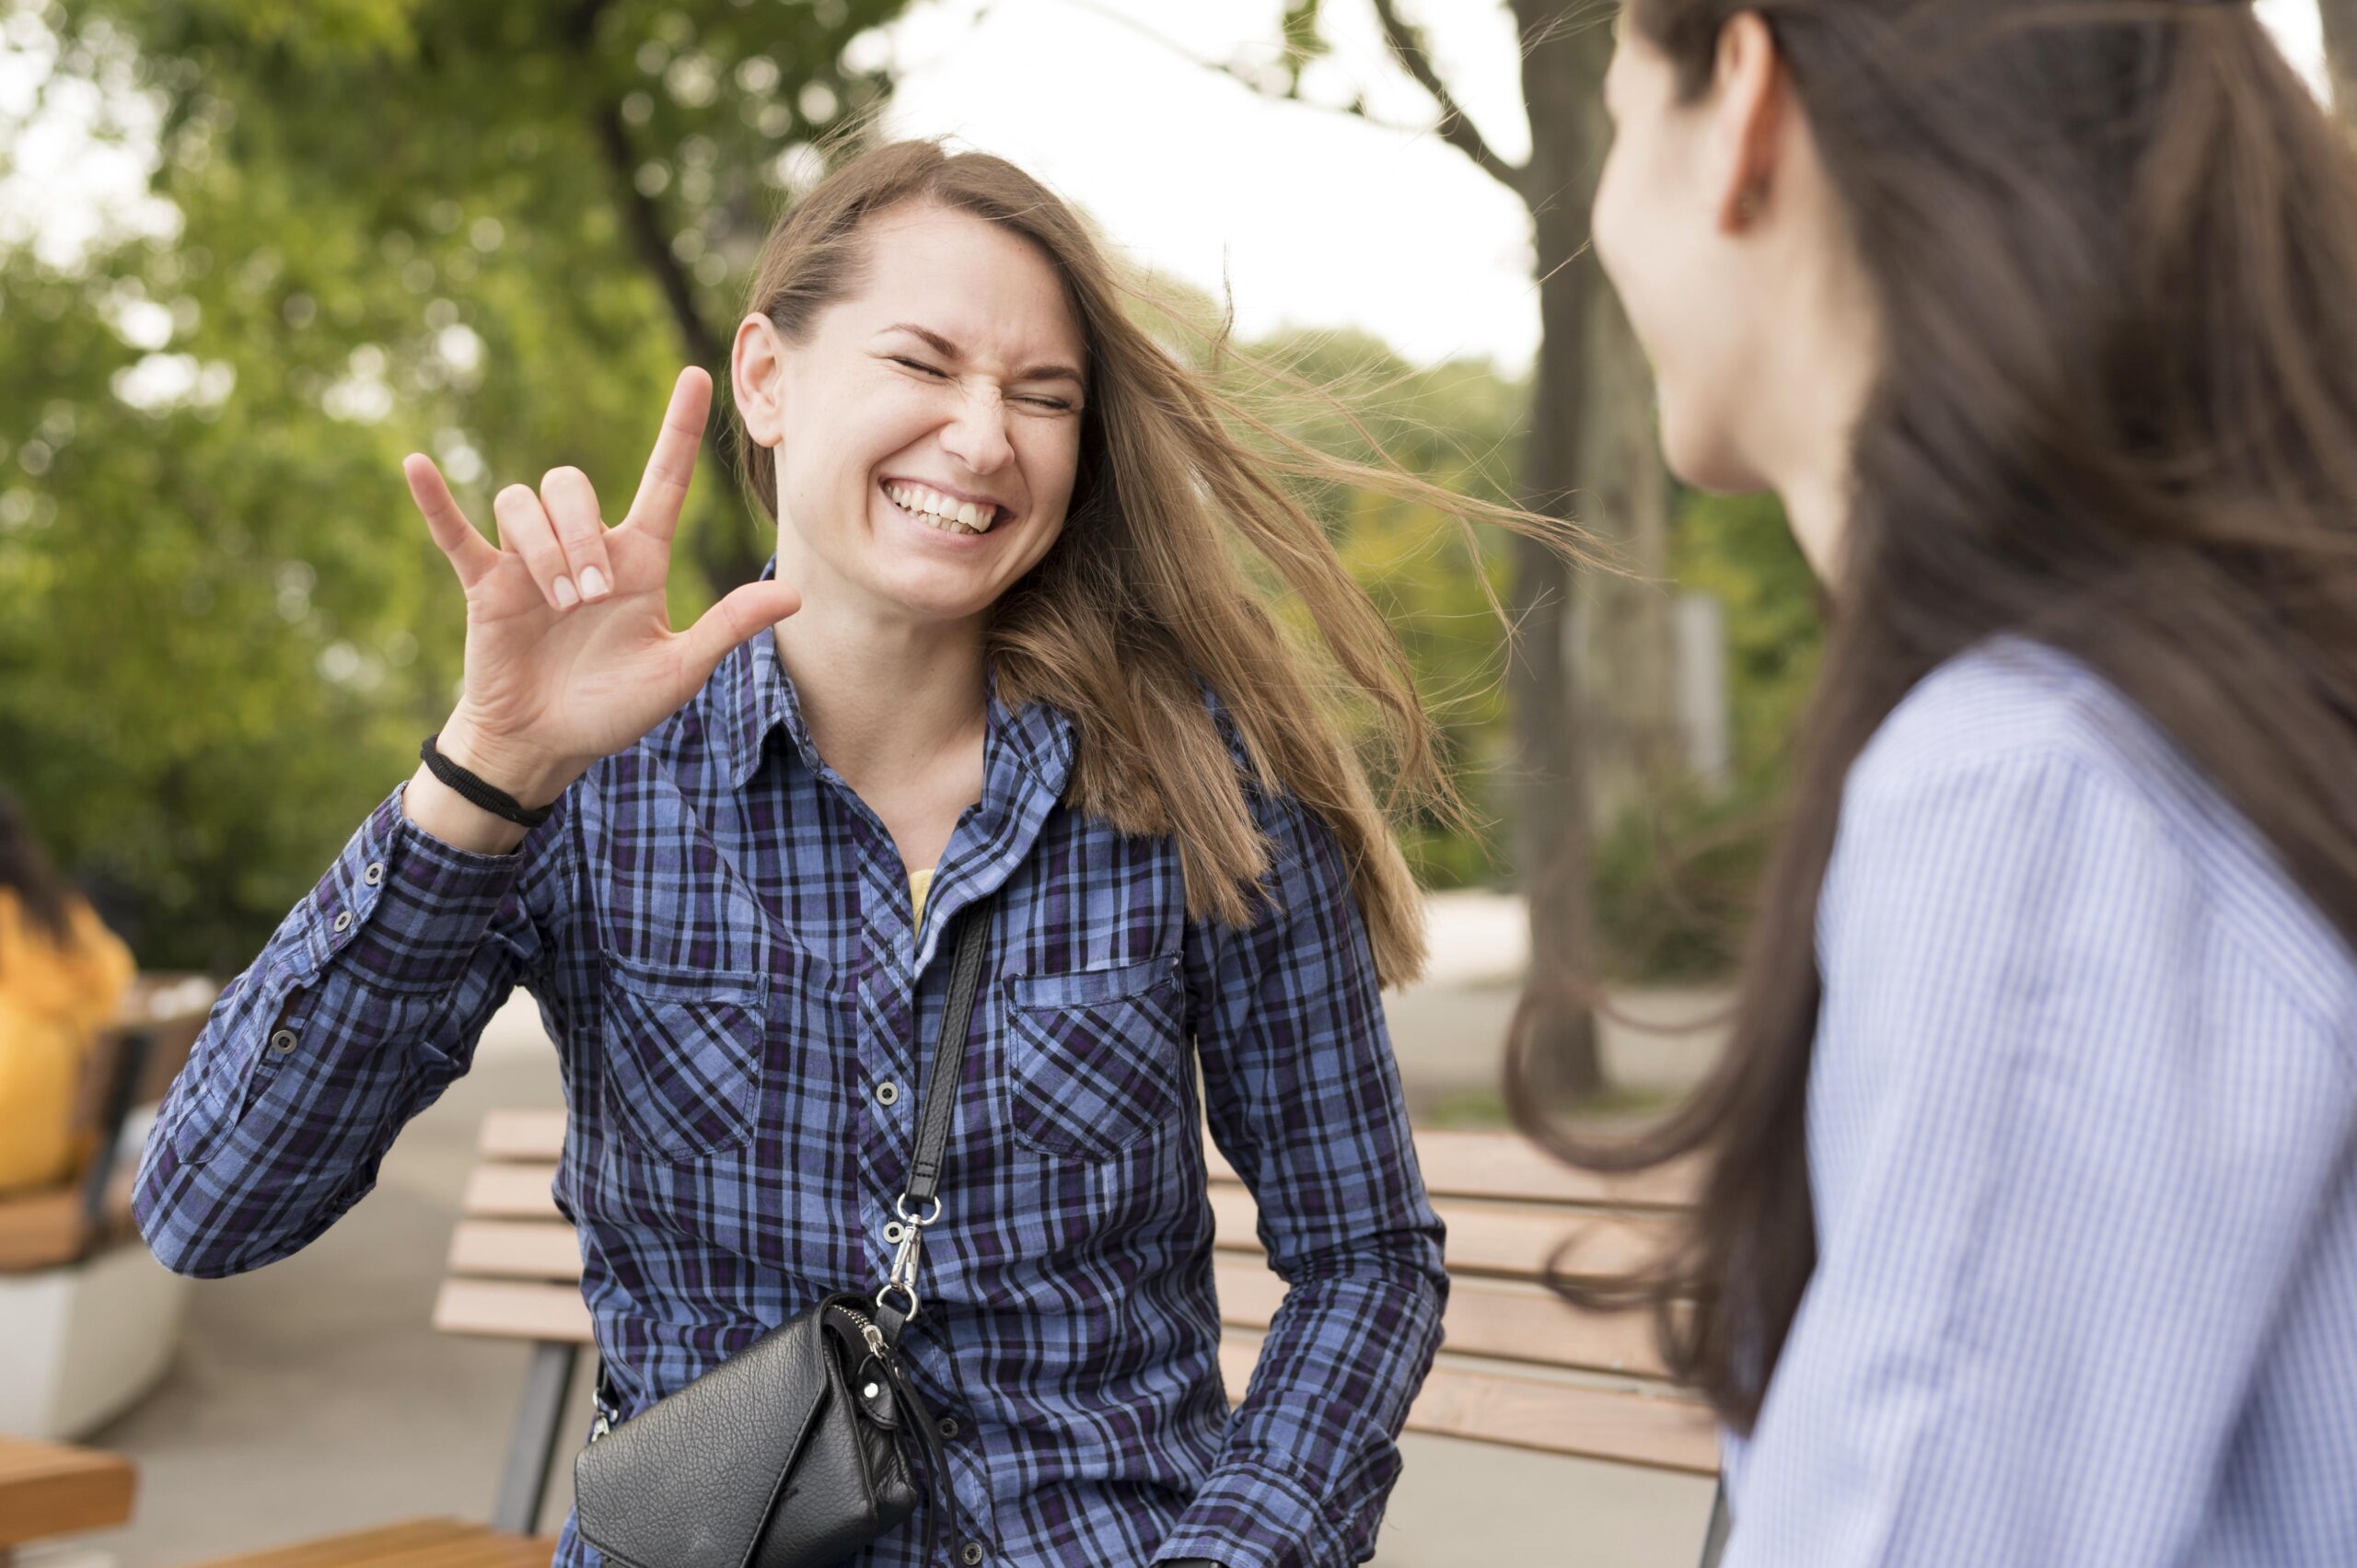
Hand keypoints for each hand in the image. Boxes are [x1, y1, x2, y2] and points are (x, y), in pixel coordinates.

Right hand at [402, 367, 798, 806]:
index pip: (664, 479)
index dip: (678, 428)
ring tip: (558, 606)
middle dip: (579, 534)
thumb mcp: (678, 671)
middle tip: (588, 599)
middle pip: (574, 485)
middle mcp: (586, 547)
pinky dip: (437, 501)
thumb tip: (795, 596)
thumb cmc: (614, 707)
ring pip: (523, 502)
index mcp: (639, 560)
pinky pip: (456, 529)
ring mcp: (529, 561)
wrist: (547, 743)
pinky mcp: (485, 583)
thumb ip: (728, 627)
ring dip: (543, 549)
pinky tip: (418, 467)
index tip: (696, 375)